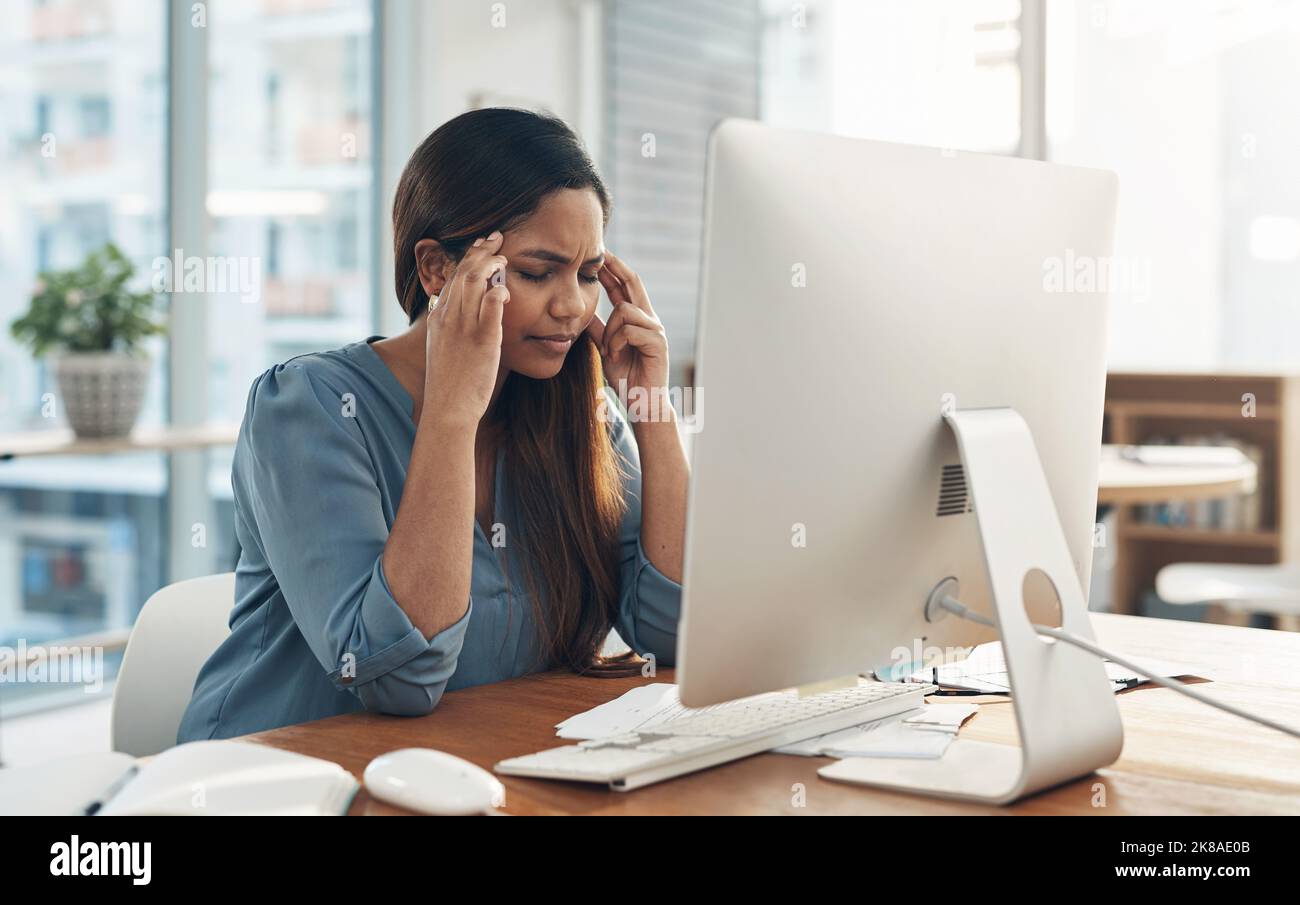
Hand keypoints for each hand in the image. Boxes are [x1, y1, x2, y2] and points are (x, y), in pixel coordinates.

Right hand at [423, 231, 508, 425]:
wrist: (448, 409)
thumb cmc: (450, 384)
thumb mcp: (444, 348)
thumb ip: (453, 328)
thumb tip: (466, 312)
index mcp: (438, 318)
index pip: (452, 278)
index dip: (468, 258)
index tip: (481, 246)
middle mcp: (448, 318)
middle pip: (463, 273)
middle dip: (481, 251)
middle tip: (497, 237)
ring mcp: (464, 328)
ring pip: (474, 283)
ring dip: (490, 265)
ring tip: (504, 256)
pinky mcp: (482, 341)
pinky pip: (490, 309)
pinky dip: (497, 293)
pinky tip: (506, 287)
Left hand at [586, 251, 670, 403]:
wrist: (642, 402)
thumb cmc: (626, 377)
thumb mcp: (606, 348)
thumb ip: (598, 329)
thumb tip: (583, 311)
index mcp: (638, 319)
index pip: (625, 286)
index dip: (613, 269)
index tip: (599, 254)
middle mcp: (649, 319)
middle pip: (634, 283)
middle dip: (616, 267)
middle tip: (601, 254)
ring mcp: (656, 330)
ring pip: (625, 311)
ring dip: (610, 331)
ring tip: (608, 351)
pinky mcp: (658, 343)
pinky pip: (629, 330)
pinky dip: (616, 343)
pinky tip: (615, 357)